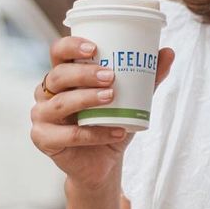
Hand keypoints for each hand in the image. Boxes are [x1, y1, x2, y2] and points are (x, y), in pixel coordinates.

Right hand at [30, 33, 174, 191]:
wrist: (103, 162)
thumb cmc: (110, 123)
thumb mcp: (130, 98)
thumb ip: (146, 78)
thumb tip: (168, 52)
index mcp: (63, 76)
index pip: (58, 52)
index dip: (70, 46)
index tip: (94, 48)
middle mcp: (47, 93)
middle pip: (58, 76)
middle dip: (83, 74)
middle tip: (110, 76)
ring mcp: (41, 116)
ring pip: (60, 104)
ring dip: (86, 99)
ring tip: (112, 97)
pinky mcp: (43, 139)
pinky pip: (68, 135)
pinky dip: (93, 134)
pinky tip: (116, 131)